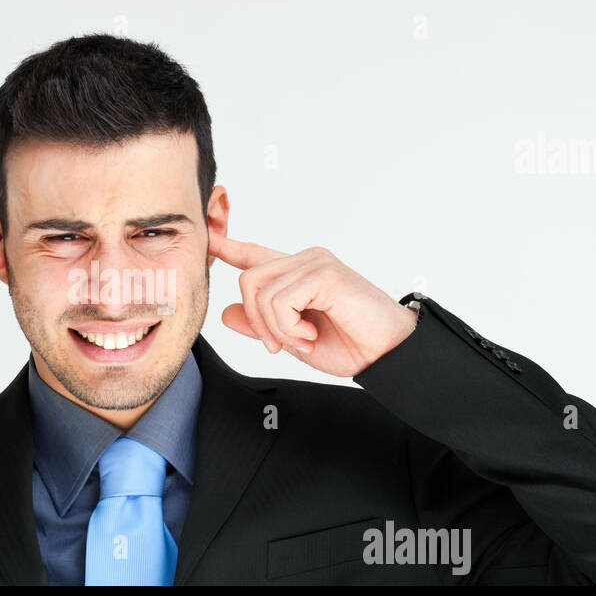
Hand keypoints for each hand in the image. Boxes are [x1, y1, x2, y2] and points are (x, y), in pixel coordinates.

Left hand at [209, 235, 416, 377]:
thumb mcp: (293, 339)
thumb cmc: (350, 344)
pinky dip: (289, 328)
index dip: (229, 248)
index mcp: (298, 274)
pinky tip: (311, 335)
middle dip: (257, 321)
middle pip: (248, 281)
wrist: (386, 355)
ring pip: (260, 293)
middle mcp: (305, 261)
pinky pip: (280, 300)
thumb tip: (227, 314)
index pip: (256, 255)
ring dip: (277, 329)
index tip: (209, 241)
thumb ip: (262, 324)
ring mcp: (315, 263)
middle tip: (281, 345)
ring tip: (305, 340)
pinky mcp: (324, 273)